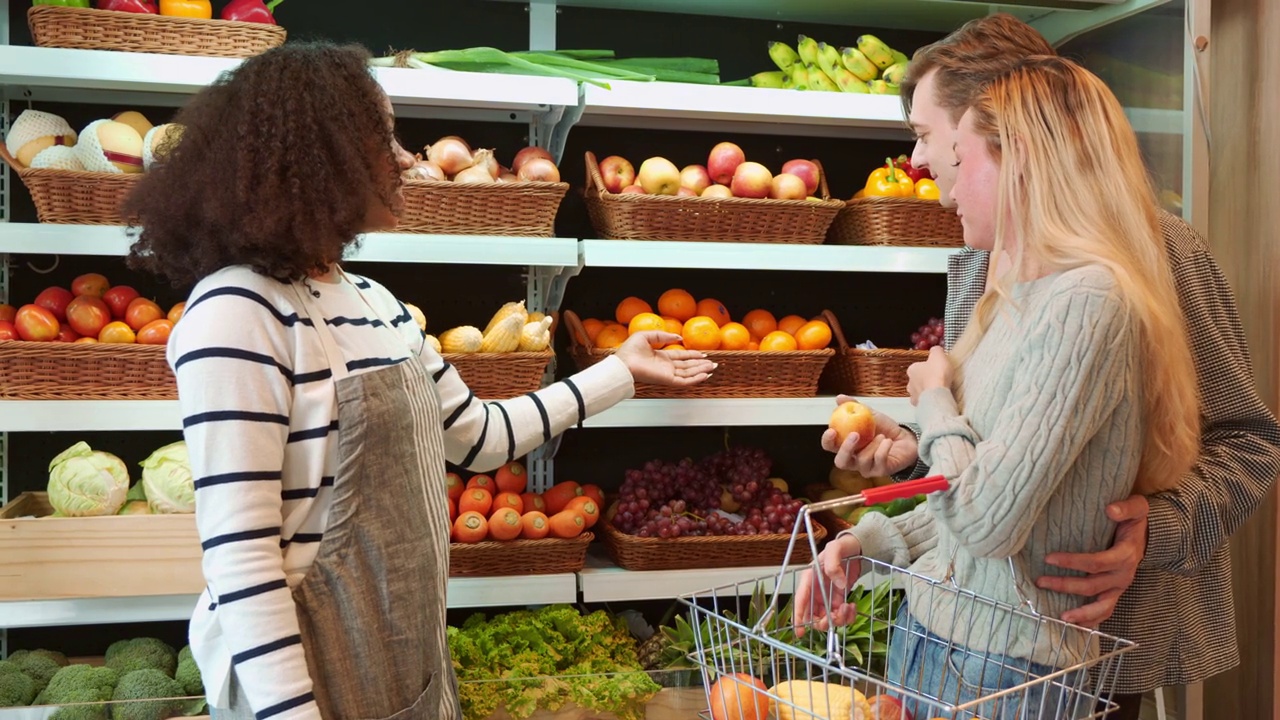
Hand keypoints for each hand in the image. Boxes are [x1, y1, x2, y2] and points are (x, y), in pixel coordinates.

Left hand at [614, 331, 715, 386]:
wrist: (623, 363)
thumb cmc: (629, 350)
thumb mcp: (646, 336)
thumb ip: (663, 336)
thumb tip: (678, 337)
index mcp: (660, 357)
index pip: (680, 357)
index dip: (692, 355)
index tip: (702, 354)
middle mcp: (666, 366)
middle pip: (687, 365)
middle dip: (700, 364)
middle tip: (712, 363)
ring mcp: (667, 374)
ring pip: (688, 373)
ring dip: (701, 370)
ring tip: (712, 368)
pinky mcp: (667, 380)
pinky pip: (684, 381)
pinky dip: (695, 379)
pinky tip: (704, 375)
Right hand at [793, 534, 862, 635]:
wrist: (857, 549)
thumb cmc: (842, 546)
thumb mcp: (835, 548)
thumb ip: (833, 564)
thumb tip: (839, 584)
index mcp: (809, 578)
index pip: (800, 600)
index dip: (798, 616)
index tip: (799, 631)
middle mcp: (815, 590)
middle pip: (813, 615)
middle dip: (824, 621)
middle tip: (837, 616)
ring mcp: (826, 597)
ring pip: (827, 618)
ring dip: (838, 619)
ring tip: (849, 608)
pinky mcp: (837, 600)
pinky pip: (839, 615)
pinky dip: (847, 616)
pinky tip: (852, 606)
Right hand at [820, 395, 918, 475]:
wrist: (905, 438)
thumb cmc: (884, 429)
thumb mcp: (868, 414)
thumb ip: (854, 406)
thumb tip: (839, 398)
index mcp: (846, 446)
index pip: (830, 447)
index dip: (827, 441)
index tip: (832, 430)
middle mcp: (853, 460)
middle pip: (841, 462)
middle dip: (846, 449)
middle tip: (855, 434)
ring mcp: (866, 468)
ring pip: (862, 461)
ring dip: (872, 445)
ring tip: (881, 436)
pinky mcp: (880, 472)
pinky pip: (878, 461)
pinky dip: (883, 449)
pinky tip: (888, 441)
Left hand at [906, 345, 952, 405]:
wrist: (937, 395)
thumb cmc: (937, 374)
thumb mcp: (938, 355)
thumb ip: (936, 350)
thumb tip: (935, 350)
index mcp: (912, 369)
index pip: (919, 366)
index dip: (928, 367)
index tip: (937, 369)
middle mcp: (909, 382)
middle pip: (918, 379)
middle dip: (926, 380)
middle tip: (938, 380)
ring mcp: (913, 395)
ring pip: (919, 391)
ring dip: (927, 391)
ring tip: (938, 391)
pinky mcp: (918, 405)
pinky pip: (924, 401)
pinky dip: (929, 400)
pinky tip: (936, 399)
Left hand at [1037, 494, 1147, 626]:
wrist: (1149, 536)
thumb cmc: (1136, 521)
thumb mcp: (1138, 508)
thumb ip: (1126, 508)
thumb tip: (1110, 509)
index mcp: (1125, 556)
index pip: (1096, 562)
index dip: (1073, 562)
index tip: (1049, 558)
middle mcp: (1123, 576)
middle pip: (1092, 586)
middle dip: (1065, 585)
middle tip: (1040, 582)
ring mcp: (1119, 587)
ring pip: (1101, 606)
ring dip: (1081, 613)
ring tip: (1061, 618)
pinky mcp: (1115, 593)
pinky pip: (1105, 611)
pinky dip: (1092, 621)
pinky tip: (1075, 626)